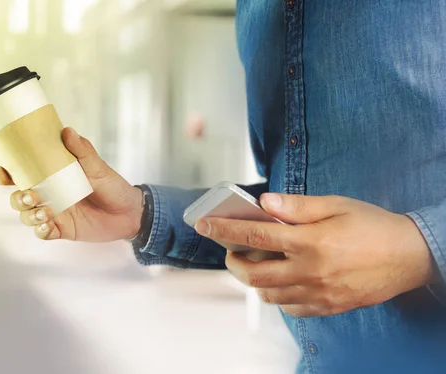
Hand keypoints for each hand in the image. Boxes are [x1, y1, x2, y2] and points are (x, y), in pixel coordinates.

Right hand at [0, 127, 143, 241]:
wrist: (130, 212)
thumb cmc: (112, 186)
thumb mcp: (98, 167)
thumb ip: (82, 151)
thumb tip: (67, 131)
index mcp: (51, 175)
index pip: (20, 173)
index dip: (6, 173)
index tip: (4, 171)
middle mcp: (48, 194)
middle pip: (18, 197)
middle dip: (17, 197)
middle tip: (31, 196)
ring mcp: (54, 213)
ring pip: (27, 216)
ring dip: (30, 215)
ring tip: (46, 212)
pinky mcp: (62, 229)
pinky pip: (43, 233)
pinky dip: (41, 231)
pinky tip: (48, 227)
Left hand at [195, 194, 434, 316]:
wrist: (410, 256)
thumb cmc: (373, 226)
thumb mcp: (336, 205)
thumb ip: (297, 207)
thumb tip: (264, 203)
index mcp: (311, 242)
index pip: (255, 235)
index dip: (225, 230)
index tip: (204, 225)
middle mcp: (310, 271)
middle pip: (254, 274)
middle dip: (233, 262)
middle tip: (230, 250)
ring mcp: (318, 293)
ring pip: (268, 295)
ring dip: (253, 280)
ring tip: (254, 264)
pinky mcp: (328, 307)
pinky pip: (290, 308)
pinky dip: (277, 296)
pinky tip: (280, 281)